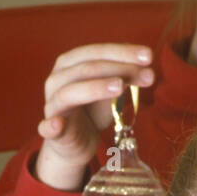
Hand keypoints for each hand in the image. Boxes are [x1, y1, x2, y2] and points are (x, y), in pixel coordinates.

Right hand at [34, 43, 154, 188]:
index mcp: (71, 63)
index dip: (123, 52)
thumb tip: (148, 69)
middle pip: (87, 68)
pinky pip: (47, 126)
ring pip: (71, 91)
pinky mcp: (50, 130)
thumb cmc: (92, 112)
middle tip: (146, 73)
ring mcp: (52, 104)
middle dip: (119, 68)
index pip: (97, 51)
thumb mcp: (112, 92)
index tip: (149, 56)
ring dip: (96, 87)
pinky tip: (57, 124)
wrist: (76, 144)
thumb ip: (126, 78)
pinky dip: (51, 125)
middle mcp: (58, 78)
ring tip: (120, 87)